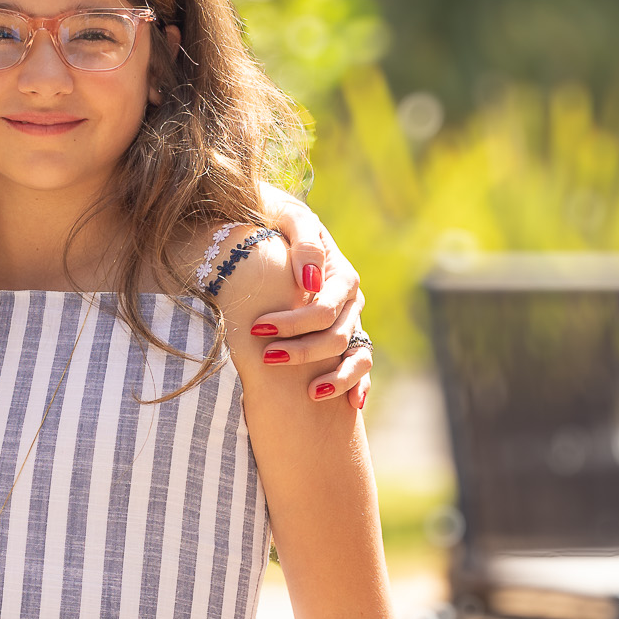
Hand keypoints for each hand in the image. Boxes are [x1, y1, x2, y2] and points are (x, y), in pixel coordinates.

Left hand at [250, 197, 372, 408]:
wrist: (268, 215)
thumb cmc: (273, 214)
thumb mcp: (287, 216)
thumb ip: (304, 242)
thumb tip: (312, 282)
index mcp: (340, 272)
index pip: (324, 308)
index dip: (294, 322)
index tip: (257, 329)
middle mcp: (350, 298)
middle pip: (336, 335)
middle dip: (303, 351)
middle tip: (268, 358)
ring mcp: (351, 318)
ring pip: (354, 354)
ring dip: (334, 377)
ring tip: (309, 393)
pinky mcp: (346, 333)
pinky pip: (360, 363)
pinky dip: (357, 383)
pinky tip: (352, 405)